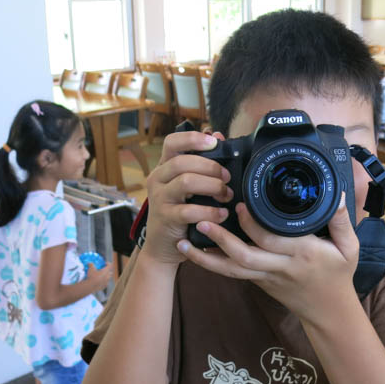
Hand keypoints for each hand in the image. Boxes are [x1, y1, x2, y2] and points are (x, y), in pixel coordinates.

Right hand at [86, 263, 113, 290]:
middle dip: (107, 271)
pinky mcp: (104, 286)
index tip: (105, 263)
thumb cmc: (92, 276)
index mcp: (106, 271)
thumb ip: (91, 264)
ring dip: (105, 277)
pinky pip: (105, 283)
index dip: (108, 263)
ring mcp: (106, 282)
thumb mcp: (90, 269)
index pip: (110, 265)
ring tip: (100, 276)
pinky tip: (99, 282)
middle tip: (103, 270)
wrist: (90, 286)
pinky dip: (103, 282)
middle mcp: (108, 276)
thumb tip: (89, 263)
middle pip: (110, 272)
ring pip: (108, 278)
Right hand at [141, 131, 232, 265]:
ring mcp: (159, 199)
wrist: (164, 247)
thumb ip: (200, 163)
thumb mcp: (188, 187)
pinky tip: (222, 214)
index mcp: (164, 168)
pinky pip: (189, 211)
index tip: (214, 143)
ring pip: (186, 181)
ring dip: (212, 186)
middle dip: (210, 167)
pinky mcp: (165, 218)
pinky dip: (210, 212)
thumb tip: (216, 136)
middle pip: (182, 161)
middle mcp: (157, 180)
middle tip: (227, 177)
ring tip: (226, 195)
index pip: (172, 142)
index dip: (193, 138)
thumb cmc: (180, 213)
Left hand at [175, 195, 359, 323]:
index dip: (252, 225)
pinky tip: (192, 252)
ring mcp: (265, 277)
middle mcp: (279, 267)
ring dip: (205, 257)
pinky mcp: (257, 281)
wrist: (328, 311)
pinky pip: (231, 273)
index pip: (270, 240)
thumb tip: (339, 194)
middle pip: (244, 256)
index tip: (238, 206)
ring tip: (183, 243)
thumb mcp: (349, 247)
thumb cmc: (338, 275)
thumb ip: (343, 221)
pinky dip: (211, 264)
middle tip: (201, 221)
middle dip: (221, 240)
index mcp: (301, 254)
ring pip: (230, 270)